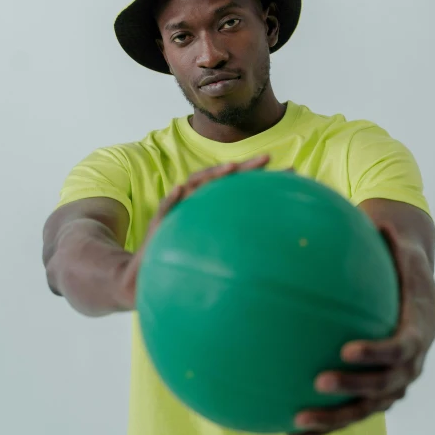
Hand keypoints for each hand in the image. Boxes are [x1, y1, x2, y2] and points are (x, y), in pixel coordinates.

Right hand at [114, 154, 270, 309]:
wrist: (144, 277)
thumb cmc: (184, 262)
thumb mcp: (212, 253)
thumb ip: (235, 247)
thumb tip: (273, 254)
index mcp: (210, 208)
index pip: (238, 189)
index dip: (261, 180)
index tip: (290, 172)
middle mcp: (195, 202)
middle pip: (221, 180)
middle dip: (243, 168)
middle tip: (268, 158)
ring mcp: (176, 210)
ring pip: (193, 186)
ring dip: (211, 176)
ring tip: (230, 168)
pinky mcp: (158, 223)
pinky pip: (164, 208)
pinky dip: (172, 199)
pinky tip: (180, 191)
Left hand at [289, 221, 434, 434]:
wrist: (413, 271)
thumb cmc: (397, 247)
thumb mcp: (395, 233)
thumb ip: (381, 231)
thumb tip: (359, 214)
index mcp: (422, 320)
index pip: (404, 344)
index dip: (378, 352)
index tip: (346, 349)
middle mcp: (414, 354)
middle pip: (388, 385)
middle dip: (353, 389)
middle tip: (317, 383)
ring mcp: (398, 374)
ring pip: (370, 405)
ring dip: (336, 416)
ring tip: (296, 417)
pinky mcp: (379, 383)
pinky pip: (354, 407)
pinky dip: (326, 420)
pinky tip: (289, 424)